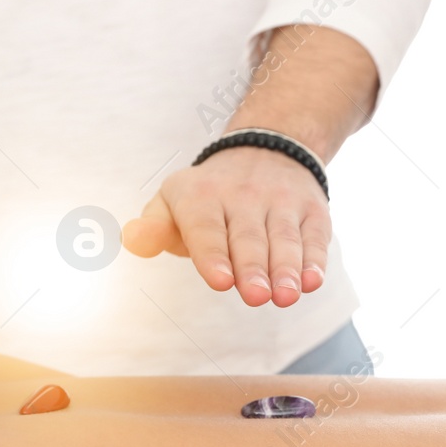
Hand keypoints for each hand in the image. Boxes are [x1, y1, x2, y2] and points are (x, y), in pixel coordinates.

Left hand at [121, 146, 330, 307]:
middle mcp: (243, 196)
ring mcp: (280, 202)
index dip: (213, 255)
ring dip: (286, 269)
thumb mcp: (172, 201)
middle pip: (247, 238)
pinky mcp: (311, 210)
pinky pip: (314, 236)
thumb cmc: (207, 196)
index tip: (220, 281)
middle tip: (254, 296)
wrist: (265, 150)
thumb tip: (131, 240)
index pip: (206, 229)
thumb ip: (152, 227)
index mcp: (201, 197)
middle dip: (252, 268)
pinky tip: (312, 281)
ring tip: (285, 296)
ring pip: (283, 238)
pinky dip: (314, 260)